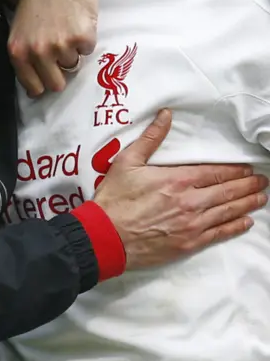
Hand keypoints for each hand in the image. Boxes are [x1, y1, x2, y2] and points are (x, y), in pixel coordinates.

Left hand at [8, 0, 97, 96]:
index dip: (43, 83)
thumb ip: (26, 54)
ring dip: (73, 51)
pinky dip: (87, 38)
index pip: (33, 87)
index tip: (47, 76)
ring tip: (66, 26)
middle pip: (56, 84)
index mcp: (18, 51)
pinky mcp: (82, 37)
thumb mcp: (20, 26)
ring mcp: (60, 46)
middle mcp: (37, 52)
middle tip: (60, 50)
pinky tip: (78, 19)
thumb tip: (35, 83)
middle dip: (60, 71)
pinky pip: (88, 50)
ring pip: (73, 65)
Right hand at [94, 109, 268, 268]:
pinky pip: (219, 234)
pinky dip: (235, 226)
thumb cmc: (115, 199)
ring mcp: (192, 225)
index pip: (215, 172)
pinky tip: (245, 221)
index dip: (234, 170)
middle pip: (227, 191)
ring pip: (228, 211)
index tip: (247, 168)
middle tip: (262, 181)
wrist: (106, 236)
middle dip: (247, 185)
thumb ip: (151, 138)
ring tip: (260, 197)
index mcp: (177, 179)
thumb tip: (166, 116)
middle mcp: (190, 202)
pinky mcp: (189, 244)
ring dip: (247, 203)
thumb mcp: (127, 161)